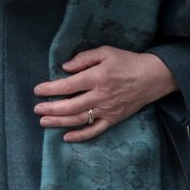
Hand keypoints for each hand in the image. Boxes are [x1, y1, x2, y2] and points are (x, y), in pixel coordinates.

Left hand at [34, 47, 177, 141]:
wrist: (153, 77)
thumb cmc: (128, 62)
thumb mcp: (106, 52)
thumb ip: (84, 59)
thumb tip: (65, 68)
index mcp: (98, 77)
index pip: (69, 85)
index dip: (51, 89)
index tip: (38, 90)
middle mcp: (101, 96)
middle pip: (71, 105)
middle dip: (51, 109)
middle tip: (37, 109)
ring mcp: (107, 110)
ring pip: (79, 119)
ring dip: (59, 122)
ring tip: (43, 122)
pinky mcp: (114, 119)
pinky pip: (95, 130)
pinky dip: (81, 136)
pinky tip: (67, 137)